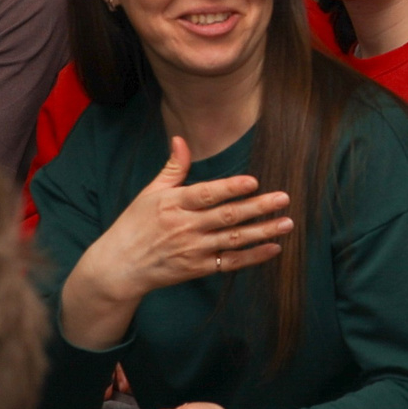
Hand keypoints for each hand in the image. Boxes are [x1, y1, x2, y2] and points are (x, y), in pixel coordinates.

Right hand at [86, 136, 293, 302]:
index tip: (253, 181)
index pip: (206, 194)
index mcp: (172, 204)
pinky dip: (252, 257)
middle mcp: (185, 227)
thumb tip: (181, 140)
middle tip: (284, 198)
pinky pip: (230, 263)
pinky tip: (273, 248)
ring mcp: (193, 249)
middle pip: (226, 216)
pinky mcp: (198, 268)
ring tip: (286, 222)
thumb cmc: (135, 225)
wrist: (121, 266)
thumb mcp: (149, 193)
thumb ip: (172, 168)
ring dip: (262, 231)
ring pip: (233, 240)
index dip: (230, 188)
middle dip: (258, 207)